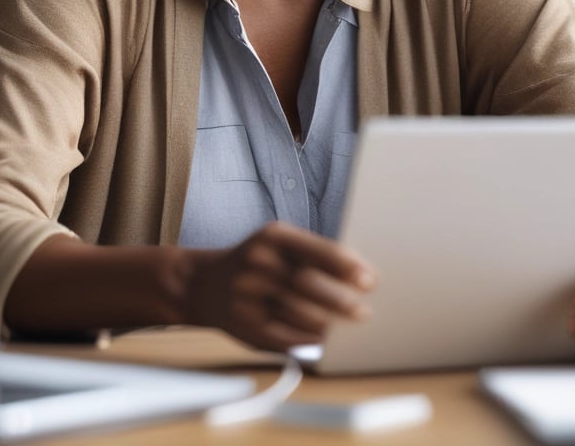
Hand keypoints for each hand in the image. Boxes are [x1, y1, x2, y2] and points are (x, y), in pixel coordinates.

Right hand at [181, 221, 376, 351]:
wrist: (203, 284)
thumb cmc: (257, 263)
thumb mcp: (279, 245)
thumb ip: (313, 255)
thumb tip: (360, 276)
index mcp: (273, 236)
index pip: (317, 250)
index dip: (347, 266)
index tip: (370, 280)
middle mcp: (258, 262)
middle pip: (308, 284)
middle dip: (341, 301)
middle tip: (363, 312)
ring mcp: (248, 293)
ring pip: (297, 312)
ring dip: (326, 322)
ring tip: (341, 326)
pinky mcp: (244, 324)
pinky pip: (283, 336)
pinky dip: (306, 338)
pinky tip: (319, 338)